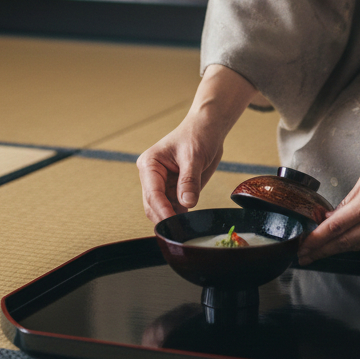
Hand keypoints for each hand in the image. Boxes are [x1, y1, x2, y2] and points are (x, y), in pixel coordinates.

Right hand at [137, 64, 259, 223]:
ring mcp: (163, 184)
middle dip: (165, 217)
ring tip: (186, 227)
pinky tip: (190, 221)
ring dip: (173, 219)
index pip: (153, 193)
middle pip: (153, 205)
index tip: (174, 223)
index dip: (162, 210)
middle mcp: (152, 176)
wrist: (209, 128)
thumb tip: (187, 203)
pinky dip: (181, 216)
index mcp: (150, 164)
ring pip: (162, 210)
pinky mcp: (175, 190)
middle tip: (181, 230)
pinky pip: (174, 208)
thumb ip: (189, 181)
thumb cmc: (198, 134)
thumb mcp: (194, 156)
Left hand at [297, 146, 359, 263]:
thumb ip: (349, 200)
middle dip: (322, 251)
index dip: (316, 240)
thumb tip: (332, 218)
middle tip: (304, 256)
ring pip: (357, 245)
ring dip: (337, 249)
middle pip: (344, 243)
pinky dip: (356, 243)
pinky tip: (344, 243)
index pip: (335, 228)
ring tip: (319, 251)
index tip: (302, 247)